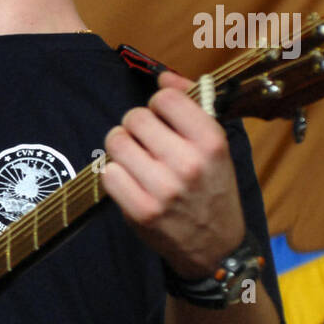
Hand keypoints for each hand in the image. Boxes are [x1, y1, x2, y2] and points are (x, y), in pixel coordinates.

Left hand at [100, 70, 244, 277]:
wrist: (215, 246)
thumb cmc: (212, 189)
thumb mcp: (215, 147)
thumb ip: (191, 107)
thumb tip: (163, 76)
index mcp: (211, 142)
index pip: (165, 99)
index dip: (157, 106)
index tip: (161, 120)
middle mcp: (188, 163)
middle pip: (134, 118)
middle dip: (135, 126)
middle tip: (144, 142)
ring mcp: (163, 189)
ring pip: (116, 142)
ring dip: (121, 147)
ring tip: (135, 159)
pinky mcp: (140, 211)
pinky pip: (108, 173)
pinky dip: (114, 175)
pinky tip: (129, 181)